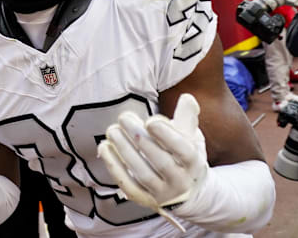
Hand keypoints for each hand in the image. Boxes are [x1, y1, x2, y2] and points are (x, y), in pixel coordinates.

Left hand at [97, 94, 207, 227]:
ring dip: (125, 151)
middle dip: (140, 139)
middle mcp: (180, 180)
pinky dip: (114, 166)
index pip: (183, 150)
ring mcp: (161, 192)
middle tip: (124, 118)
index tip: (150, 121)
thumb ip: (187, 117)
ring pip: (142, 174)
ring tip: (112, 130)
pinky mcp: (144, 199)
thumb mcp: (191, 136)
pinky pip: (128, 185)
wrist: (186, 191)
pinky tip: (104, 147)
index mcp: (194, 162)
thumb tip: (186, 98)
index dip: (167, 136)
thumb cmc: (184, 155)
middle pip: (160, 161)